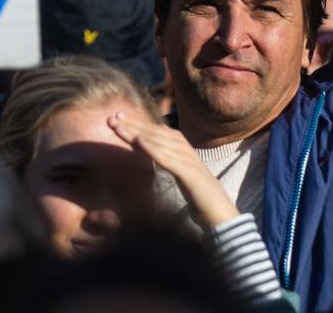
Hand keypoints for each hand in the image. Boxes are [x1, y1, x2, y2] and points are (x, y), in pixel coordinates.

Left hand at [106, 109, 239, 230]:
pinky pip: (167, 159)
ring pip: (158, 142)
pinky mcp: (189, 174)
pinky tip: (138, 141)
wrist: (220, 214)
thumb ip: (170, 161)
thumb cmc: (200, 196)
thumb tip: (155, 152)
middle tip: (111, 117)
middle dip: (133, 124)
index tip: (117, 117)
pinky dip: (152, 148)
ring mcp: (188, 160)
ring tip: (117, 126)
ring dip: (136, 132)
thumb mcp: (182, 174)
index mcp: (182, 149)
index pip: (156, 131)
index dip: (137, 123)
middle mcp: (185, 150)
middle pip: (155, 132)